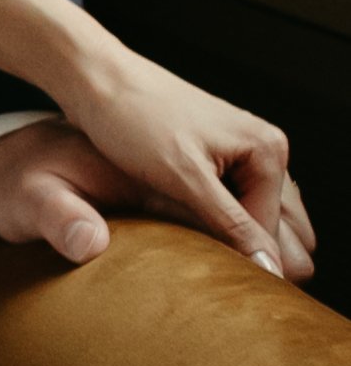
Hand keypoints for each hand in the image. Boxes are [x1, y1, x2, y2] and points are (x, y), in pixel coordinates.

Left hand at [0, 90, 313, 282]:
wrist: (93, 78)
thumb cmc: (132, 117)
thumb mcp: (184, 178)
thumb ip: (230, 226)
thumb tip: (271, 272)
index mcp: (267, 151)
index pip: (271, 236)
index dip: (243, 265)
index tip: (213, 287)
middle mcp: (261, 151)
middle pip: (272, 230)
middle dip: (249, 256)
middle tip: (209, 280)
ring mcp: (238, 156)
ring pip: (252, 223)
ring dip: (232, 245)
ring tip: (198, 266)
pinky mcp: (213, 161)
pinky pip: (229, 209)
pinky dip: (215, 229)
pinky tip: (189, 246)